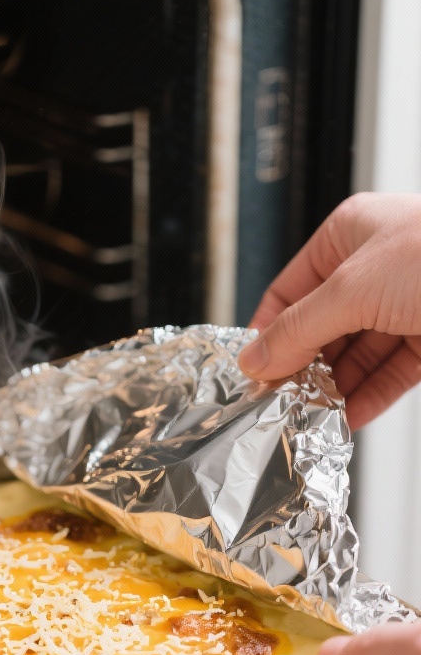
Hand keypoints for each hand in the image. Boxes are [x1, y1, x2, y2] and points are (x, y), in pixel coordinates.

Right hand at [237, 193, 420, 429]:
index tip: (252, 373)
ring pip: (354, 355)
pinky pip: (387, 374)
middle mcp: (374, 268)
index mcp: (348, 236)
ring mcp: (404, 305)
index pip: (289, 290)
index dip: (267, 332)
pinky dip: (366, 398)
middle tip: (278, 403)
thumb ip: (298, 330)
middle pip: (320, 328)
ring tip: (308, 416)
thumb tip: (255, 358)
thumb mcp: (351, 289)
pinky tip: (346, 418)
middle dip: (302, 367)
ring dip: (332, 388)